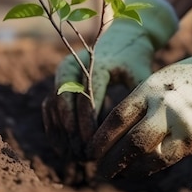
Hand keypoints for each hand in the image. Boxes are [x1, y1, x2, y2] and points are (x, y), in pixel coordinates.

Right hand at [41, 0, 178, 157]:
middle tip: (81, 154)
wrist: (122, 36)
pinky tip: (62, 146)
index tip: (94, 146)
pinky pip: (50, 103)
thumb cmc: (135, 59)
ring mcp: (64, 69)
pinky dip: (54, 124)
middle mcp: (75, 63)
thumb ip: (138, 97)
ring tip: (71, 154)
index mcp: (97, 61)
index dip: (88, 123)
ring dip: (60, 130)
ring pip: (54, 102)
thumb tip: (138, 129)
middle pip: (65, 99)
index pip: (88, 95)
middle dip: (72, 130)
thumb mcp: (141, 74)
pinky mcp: (59, 77)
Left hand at [87, 44, 191, 177]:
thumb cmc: (177, 80)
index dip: (101, 139)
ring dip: (129, 170)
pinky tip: (136, 170)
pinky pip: (167, 160)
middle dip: (112, 160)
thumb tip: (110, 135)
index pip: (118, 118)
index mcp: (149, 89)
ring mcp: (182, 126)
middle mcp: (165, 107)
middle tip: (97, 169)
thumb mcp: (152, 82)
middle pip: (133, 142)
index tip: (90, 151)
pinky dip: (149, 168)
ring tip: (116, 173)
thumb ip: (135, 105)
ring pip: (151, 157)